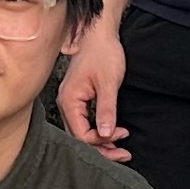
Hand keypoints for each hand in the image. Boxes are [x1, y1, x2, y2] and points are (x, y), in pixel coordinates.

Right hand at [58, 25, 129, 159]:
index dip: (102, 140)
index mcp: (69, 100)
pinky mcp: (77, 100)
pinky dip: (97, 132)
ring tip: (120, 148)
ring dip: (100, 142)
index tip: (122, 133)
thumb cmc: (103, 53)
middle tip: (124, 154)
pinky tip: (111, 133)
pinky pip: (83, 123)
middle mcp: (65, 103)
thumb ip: (106, 109)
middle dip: (102, 148)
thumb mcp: (108, 82)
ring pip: (81, 132)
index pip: (81, 133)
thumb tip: (104, 133)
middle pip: (79, 137)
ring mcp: (70, 102)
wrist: (99, 34)